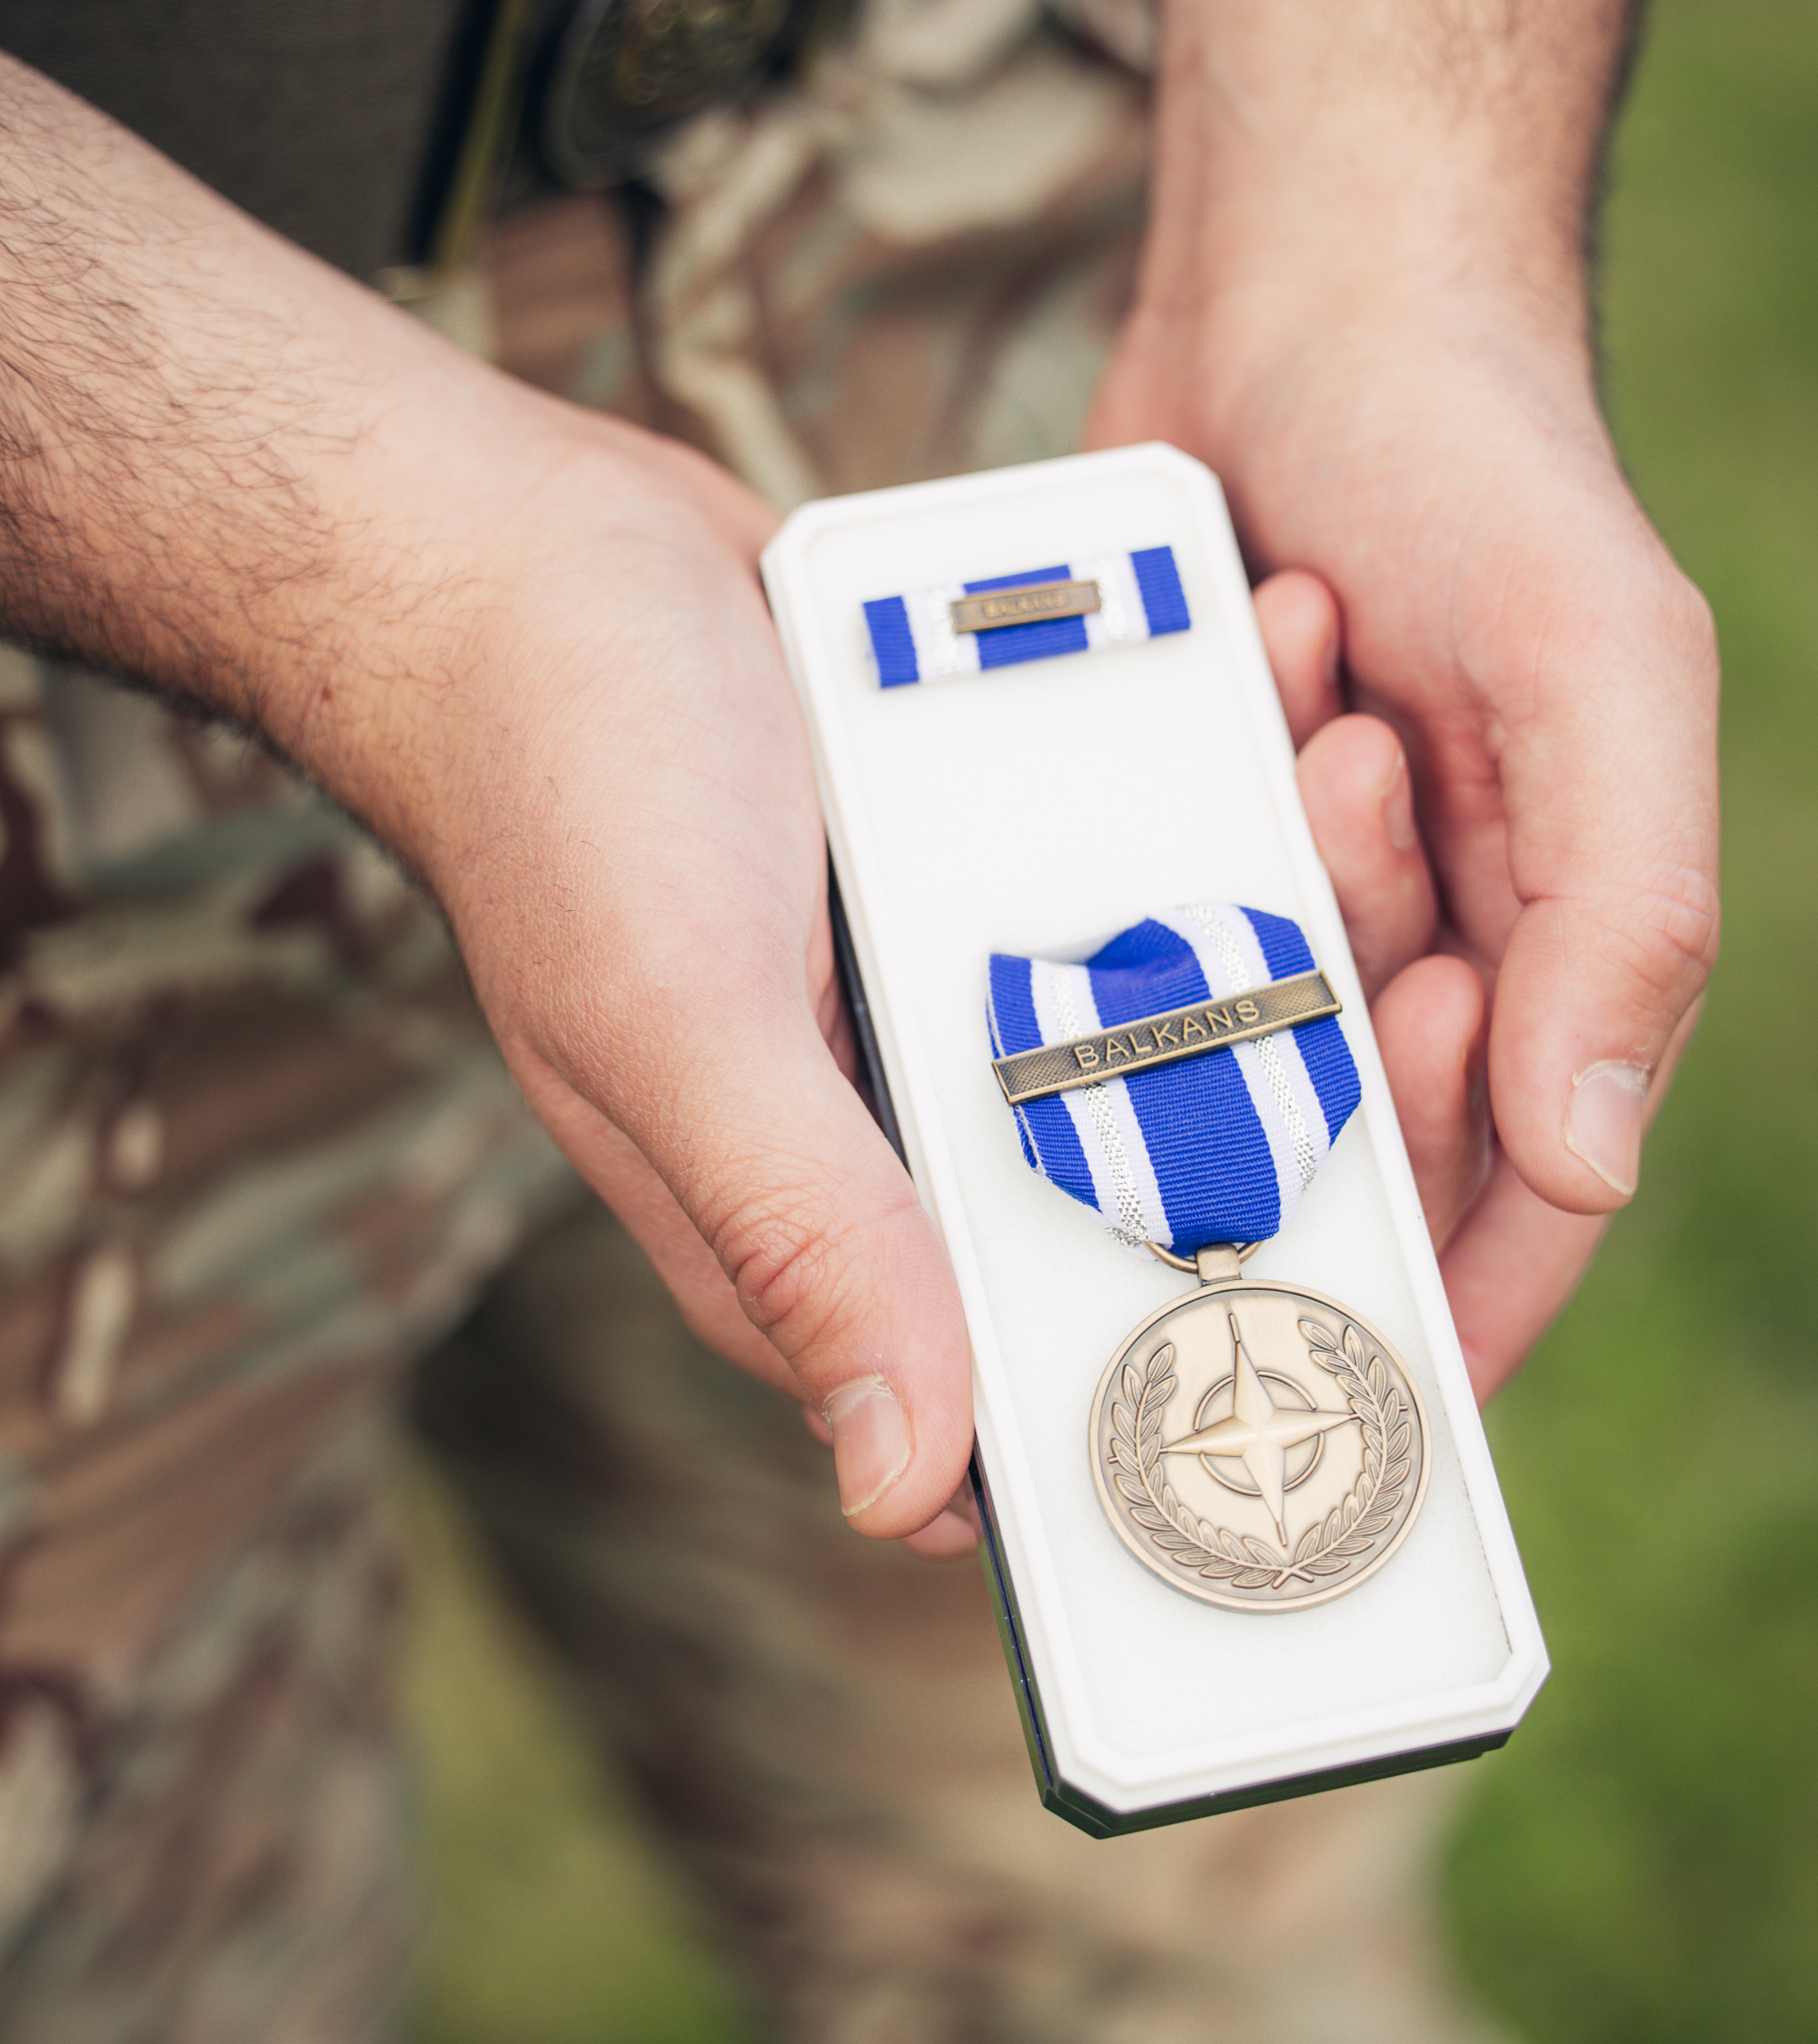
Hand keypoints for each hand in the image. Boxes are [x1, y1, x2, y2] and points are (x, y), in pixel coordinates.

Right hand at [335, 380, 1481, 1561]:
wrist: (524, 556)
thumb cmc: (561, 793)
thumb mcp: (677, 1025)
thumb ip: (804, 1233)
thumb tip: (907, 1487)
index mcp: (827, 1229)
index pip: (1055, 1376)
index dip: (1227, 1344)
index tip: (1389, 1260)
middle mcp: (906, 1139)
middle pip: (1157, 1178)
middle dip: (1307, 1082)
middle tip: (1427, 977)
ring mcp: (949, 1004)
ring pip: (1175, 1009)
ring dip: (1283, 908)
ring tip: (1355, 770)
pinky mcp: (975, 882)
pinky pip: (1134, 874)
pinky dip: (1208, 799)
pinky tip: (1282, 703)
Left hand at [1092, 294, 1719, 1396]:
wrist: (1309, 286)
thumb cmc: (1481, 462)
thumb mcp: (1600, 664)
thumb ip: (1630, 910)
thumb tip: (1588, 1160)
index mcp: (1568, 926)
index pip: (1520, 1180)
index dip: (1453, 1288)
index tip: (1354, 1376)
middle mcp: (1437, 925)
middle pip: (1353, 1121)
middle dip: (1318, 1046)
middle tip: (1308, 878)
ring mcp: (1297, 876)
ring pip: (1234, 1027)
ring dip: (1233, 912)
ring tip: (1284, 703)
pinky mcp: (1179, 815)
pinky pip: (1136, 916)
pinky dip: (1144, 853)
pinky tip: (1185, 709)